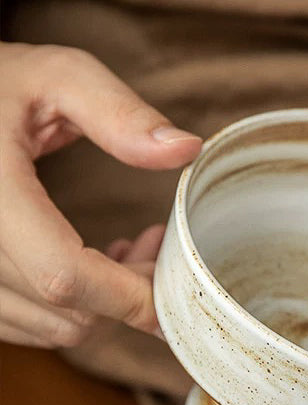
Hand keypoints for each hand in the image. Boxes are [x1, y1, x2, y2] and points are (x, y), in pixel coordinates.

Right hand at [0, 43, 201, 347]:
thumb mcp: (59, 75)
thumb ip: (119, 113)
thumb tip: (185, 149)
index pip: (62, 274)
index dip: (127, 294)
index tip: (175, 284)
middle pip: (65, 311)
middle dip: (128, 292)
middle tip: (157, 245)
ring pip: (50, 328)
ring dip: (102, 303)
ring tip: (128, 248)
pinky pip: (24, 324)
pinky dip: (68, 307)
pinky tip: (89, 260)